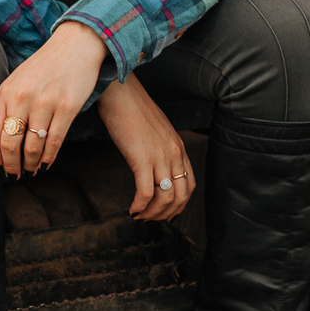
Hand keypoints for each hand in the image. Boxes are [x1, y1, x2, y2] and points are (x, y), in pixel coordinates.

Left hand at [0, 21, 105, 176]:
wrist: (75, 45)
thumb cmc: (45, 65)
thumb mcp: (17, 80)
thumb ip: (7, 105)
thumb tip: (1, 141)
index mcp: (6, 92)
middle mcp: (22, 98)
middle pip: (9, 145)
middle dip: (11, 167)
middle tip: (14, 176)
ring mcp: (45, 102)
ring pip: (32, 147)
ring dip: (30, 165)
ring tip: (30, 171)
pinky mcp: (67, 107)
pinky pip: (53, 141)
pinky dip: (48, 158)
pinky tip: (46, 164)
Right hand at [96, 75, 194, 220]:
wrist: (120, 91)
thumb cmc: (132, 108)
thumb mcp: (155, 129)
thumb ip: (159, 147)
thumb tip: (151, 164)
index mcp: (178, 147)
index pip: (189, 184)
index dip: (180, 204)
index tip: (167, 213)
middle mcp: (174, 154)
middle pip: (180, 196)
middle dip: (166, 213)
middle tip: (151, 219)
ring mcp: (159, 157)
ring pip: (164, 198)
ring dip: (152, 214)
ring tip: (139, 216)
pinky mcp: (141, 159)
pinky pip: (145, 193)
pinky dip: (139, 206)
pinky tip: (131, 209)